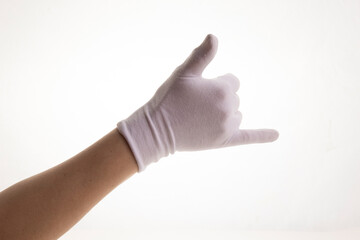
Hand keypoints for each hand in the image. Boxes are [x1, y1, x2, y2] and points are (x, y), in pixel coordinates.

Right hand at [118, 34, 278, 170]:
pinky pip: (249, 136)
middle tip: (196, 106)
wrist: (158, 130)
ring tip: (200, 118)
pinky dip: (263, 135)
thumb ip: (203, 55)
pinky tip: (276, 134)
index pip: (233, 81)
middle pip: (234, 98)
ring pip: (236, 114)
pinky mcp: (225, 140)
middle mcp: (230, 107)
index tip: (199, 92)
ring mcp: (228, 125)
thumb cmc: (170, 98)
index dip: (215, 84)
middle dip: (219, 99)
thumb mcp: (184, 73)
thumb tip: (215, 36)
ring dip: (224, 114)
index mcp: (223, 88)